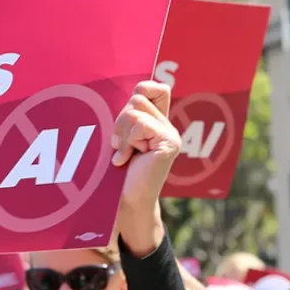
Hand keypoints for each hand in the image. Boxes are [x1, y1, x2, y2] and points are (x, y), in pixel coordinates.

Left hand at [111, 81, 180, 255]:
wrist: (125, 201)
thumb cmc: (118, 172)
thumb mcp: (120, 138)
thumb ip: (126, 117)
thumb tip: (126, 90)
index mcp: (157, 121)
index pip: (155, 87)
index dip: (142, 90)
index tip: (126, 115)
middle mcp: (167, 125)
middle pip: (139, 96)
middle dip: (120, 119)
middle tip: (119, 144)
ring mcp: (171, 134)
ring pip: (136, 110)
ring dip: (122, 133)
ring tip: (123, 153)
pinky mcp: (170, 143)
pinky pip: (141, 125)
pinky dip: (129, 142)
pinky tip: (127, 159)